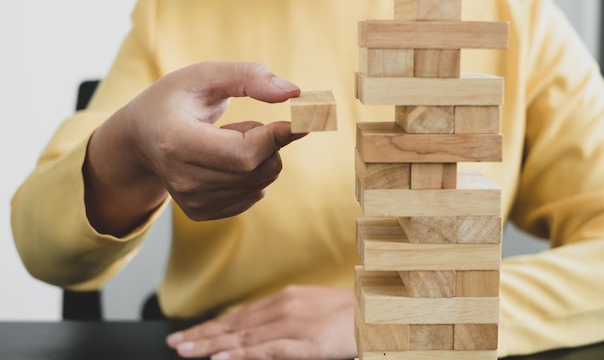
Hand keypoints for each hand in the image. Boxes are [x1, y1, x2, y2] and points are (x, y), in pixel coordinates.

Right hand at [84, 61, 303, 235]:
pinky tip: (223, 159)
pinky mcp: (201, 213)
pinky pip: (255, 194)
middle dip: (270, 142)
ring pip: (262, 182)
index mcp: (177, 142)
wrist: (142, 138)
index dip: (278, 136)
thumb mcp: (206, 74)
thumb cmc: (176, 99)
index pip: (244, 154)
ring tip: (226, 140)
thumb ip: (249, 76)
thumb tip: (293, 92)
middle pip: (259, 170)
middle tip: (244, 124)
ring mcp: (191, 202)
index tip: (297, 117)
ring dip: (261, 156)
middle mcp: (182, 180)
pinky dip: (252, 173)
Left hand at [166, 286, 356, 359]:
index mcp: (284, 299)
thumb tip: (256, 328)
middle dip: (202, 336)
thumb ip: (283, 316)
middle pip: (234, 326)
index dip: (211, 326)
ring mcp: (293, 325)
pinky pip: (267, 351)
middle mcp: (283, 308)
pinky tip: (221, 359)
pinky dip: (242, 356)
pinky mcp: (305, 344)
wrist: (379, 310)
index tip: (188, 334)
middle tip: (175, 344)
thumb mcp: (312, 308)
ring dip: (211, 346)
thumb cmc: (348, 313)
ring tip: (185, 351)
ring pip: (243, 338)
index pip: (238, 316)